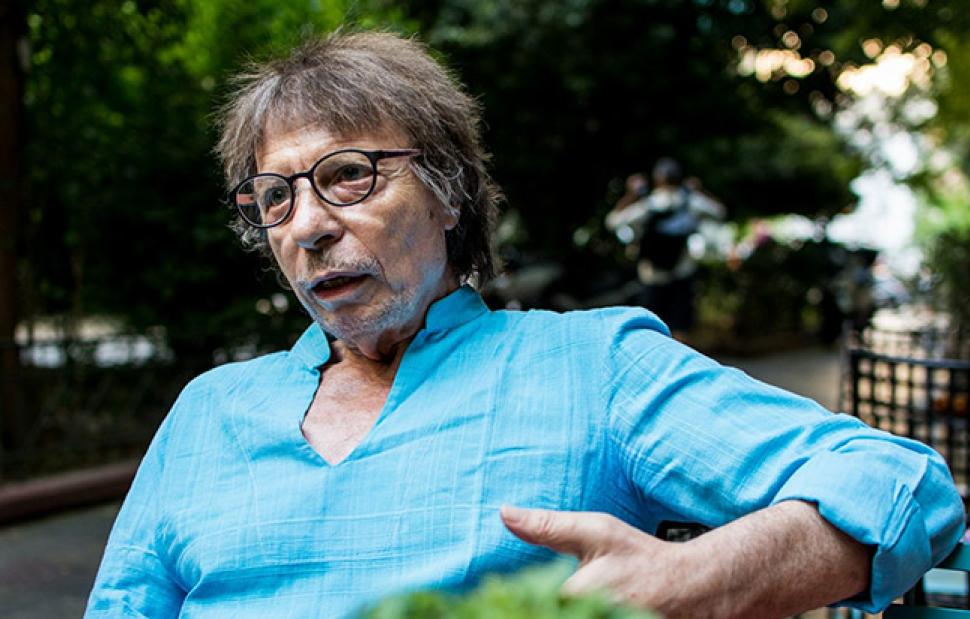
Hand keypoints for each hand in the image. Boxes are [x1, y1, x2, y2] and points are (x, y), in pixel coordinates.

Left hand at [500, 505, 681, 610]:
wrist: (686, 588)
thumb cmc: (639, 557)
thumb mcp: (596, 531)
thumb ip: (548, 525)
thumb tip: (505, 513)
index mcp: (576, 598)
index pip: (525, 603)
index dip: (513, 594)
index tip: (500, 587)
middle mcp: (588, 617)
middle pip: (537, 612)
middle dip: (528, 603)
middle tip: (536, 587)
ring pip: (551, 616)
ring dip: (544, 608)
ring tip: (547, 597)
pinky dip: (562, 613)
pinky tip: (562, 606)